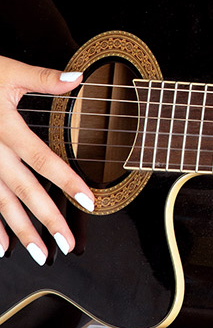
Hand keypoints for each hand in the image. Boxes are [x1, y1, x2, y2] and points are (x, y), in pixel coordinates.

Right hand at [0, 56, 93, 263]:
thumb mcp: (8, 73)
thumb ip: (42, 79)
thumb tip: (77, 79)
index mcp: (7, 129)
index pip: (43, 159)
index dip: (67, 181)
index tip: (88, 201)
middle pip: (24, 190)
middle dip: (47, 219)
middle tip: (67, 244)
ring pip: (2, 204)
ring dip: (22, 231)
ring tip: (41, 254)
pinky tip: (3, 247)